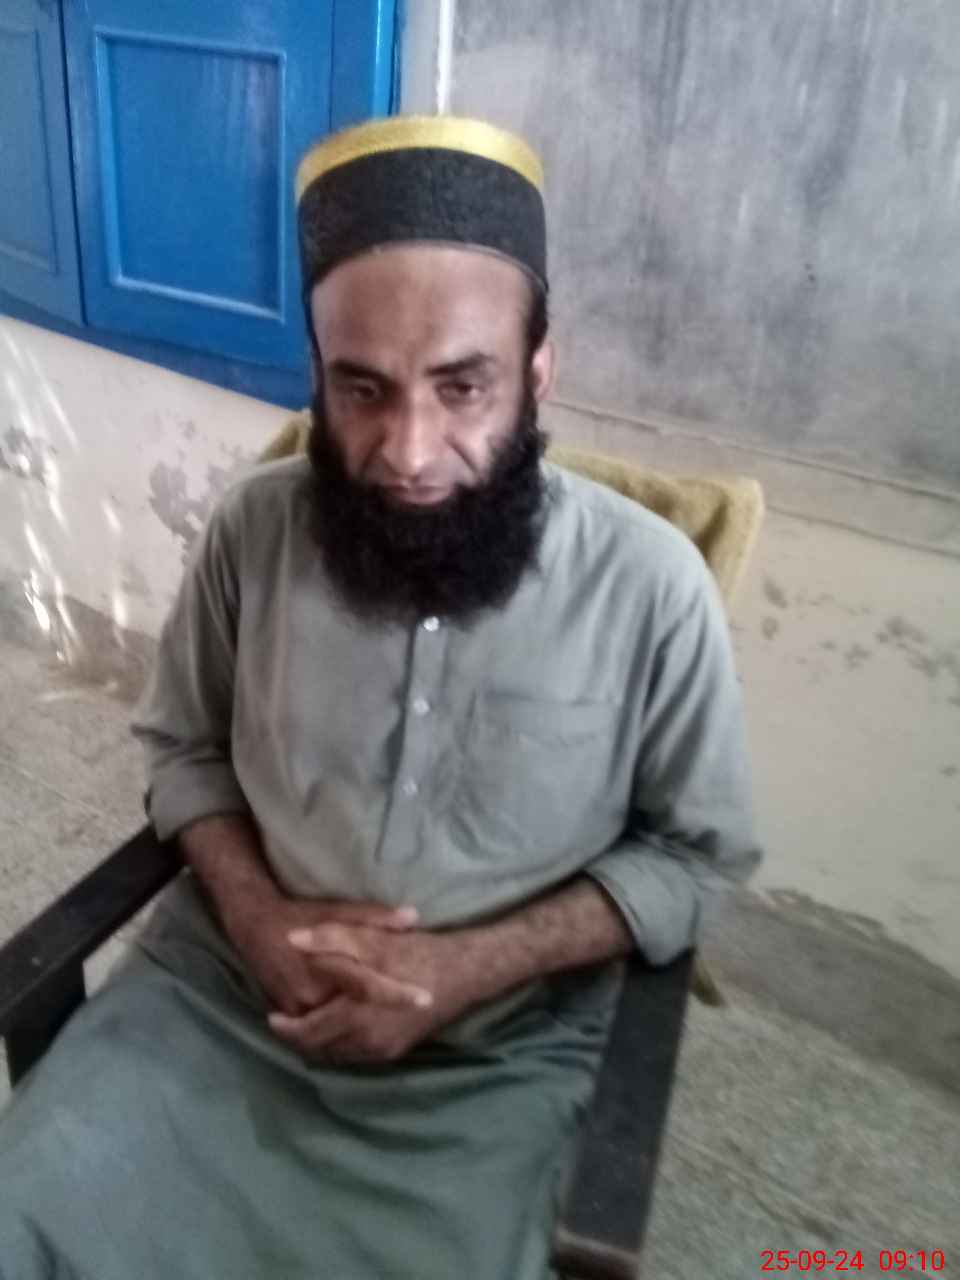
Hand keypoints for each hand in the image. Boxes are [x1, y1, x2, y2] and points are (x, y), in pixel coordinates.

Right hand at [224, 895, 429, 1017]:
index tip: (426, 1000)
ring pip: (338, 1032)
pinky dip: (343, 1036)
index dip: (398, 995)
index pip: (369, 986)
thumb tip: (413, 916)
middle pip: (356, 1019)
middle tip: (422, 1016)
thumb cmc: (302, 915)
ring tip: (401, 1031)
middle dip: (389, 1021)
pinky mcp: (290, 1015)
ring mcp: (299, 1009)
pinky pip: (321, 1033)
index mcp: (328, 965)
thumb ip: (376, 917)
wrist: (255, 926)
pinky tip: (367, 1033)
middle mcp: (313, 993)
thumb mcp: (339, 910)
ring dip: (368, 1035)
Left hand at [268, 924, 470, 1063]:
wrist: (464, 974)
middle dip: (300, 1039)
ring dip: (319, 1044)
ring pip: (338, 1056)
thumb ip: (331, 939)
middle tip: (285, 1024)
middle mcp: (368, 1041)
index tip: (271, 1018)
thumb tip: (292, 939)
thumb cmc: (417, 953)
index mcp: (357, 1014)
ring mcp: (384, 1050)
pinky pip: (356, 1056)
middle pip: (320, 1050)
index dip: (286, 1029)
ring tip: (308, 1025)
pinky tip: (337, 1029)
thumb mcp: (372, 938)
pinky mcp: (396, 1051)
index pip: (309, 1033)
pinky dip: (340, 1046)